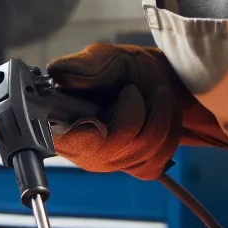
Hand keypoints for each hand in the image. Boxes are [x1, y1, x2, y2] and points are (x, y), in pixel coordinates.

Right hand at [47, 44, 227, 179]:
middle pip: (112, 146)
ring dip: (160, 115)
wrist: (166, 80)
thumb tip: (57, 75)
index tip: (115, 100)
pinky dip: (170, 131)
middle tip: (137, 88)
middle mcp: (83, 149)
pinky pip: (159, 159)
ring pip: (142, 151)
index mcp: (63, 121)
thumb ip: (83, 67)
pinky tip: (163, 115)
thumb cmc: (130, 69)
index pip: (62, 140)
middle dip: (138, 110)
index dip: (85, 126)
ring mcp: (112, 162)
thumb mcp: (105, 58)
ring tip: (157, 95)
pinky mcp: (138, 169)